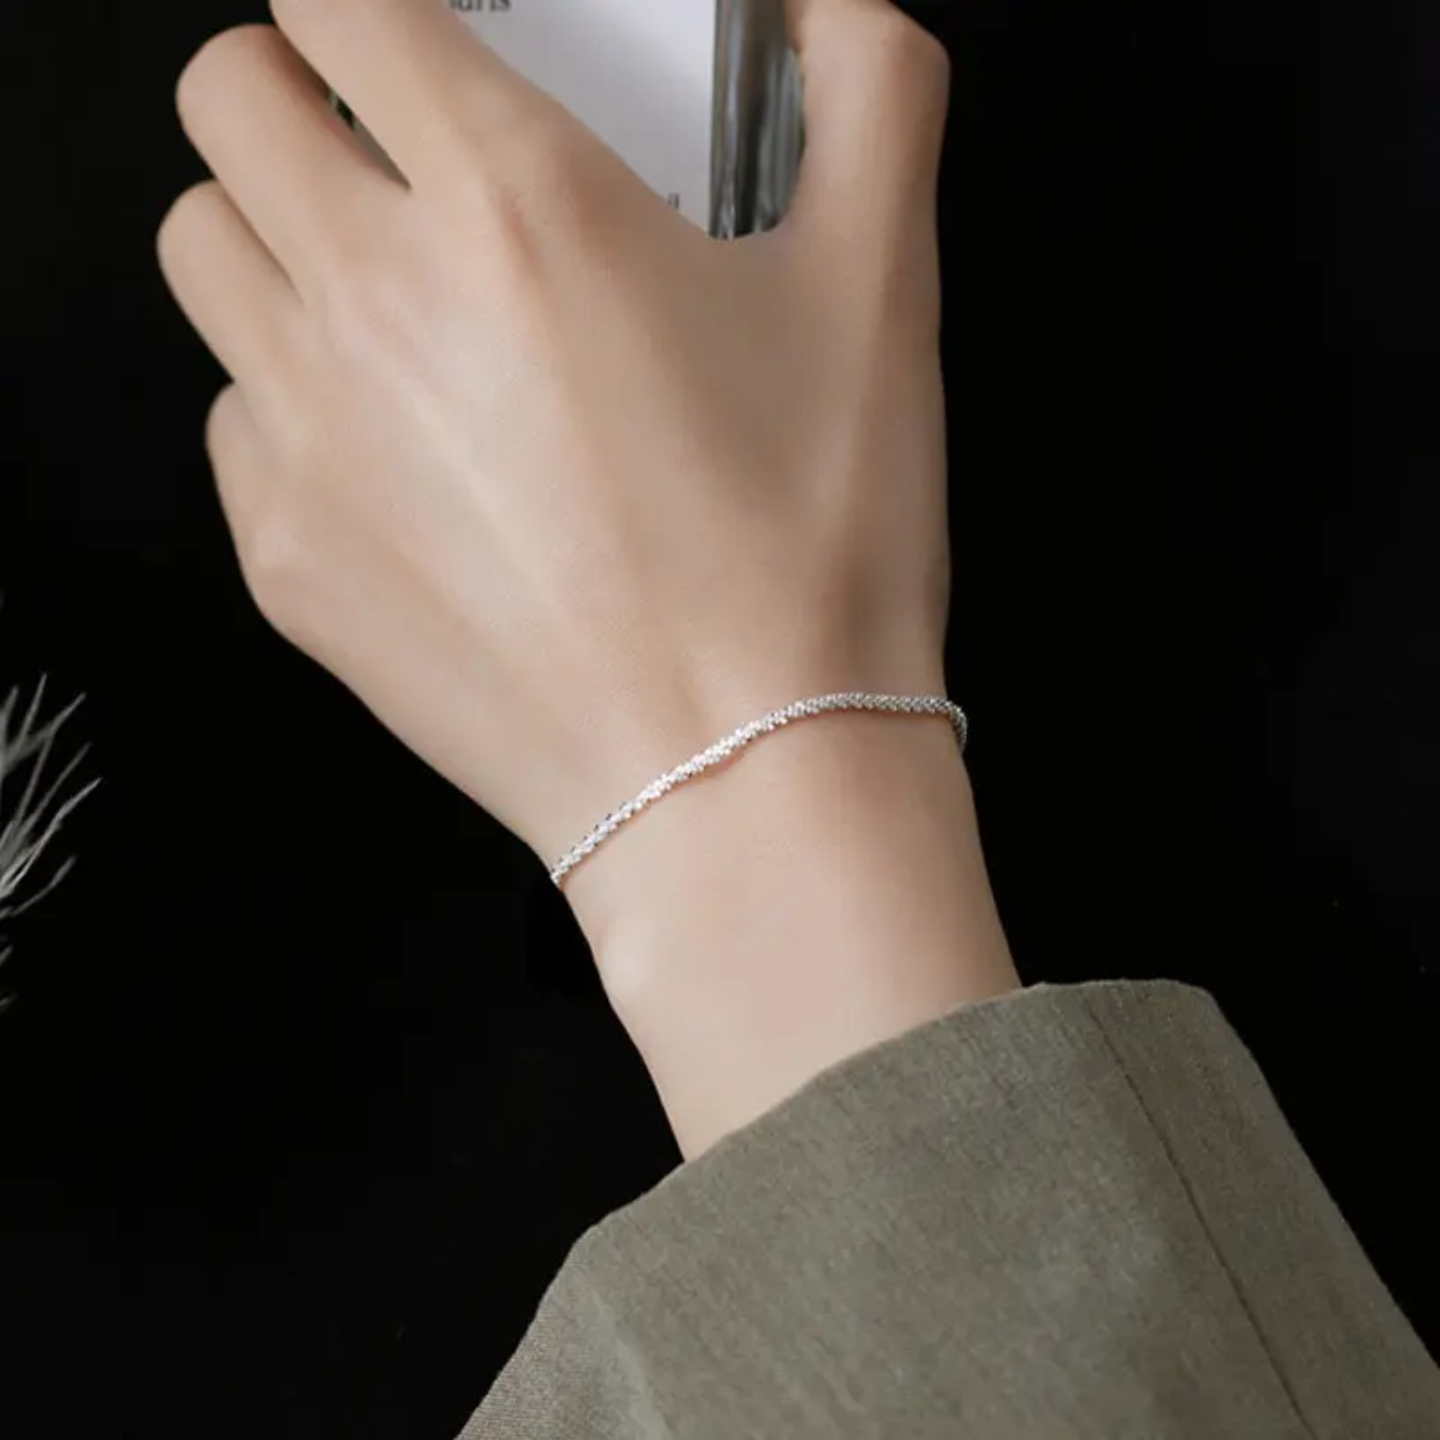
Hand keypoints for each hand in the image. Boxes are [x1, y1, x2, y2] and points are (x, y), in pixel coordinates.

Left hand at [157, 0, 956, 903]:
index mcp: (513, 208)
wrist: (737, 776)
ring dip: (277, 239)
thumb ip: (871, 92)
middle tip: (395, 158)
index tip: (412, 44)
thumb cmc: (805, 556)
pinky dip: (292, 404)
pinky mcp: (289, 556)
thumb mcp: (884, 290)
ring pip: (203, 254)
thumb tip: (830, 12)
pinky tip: (409, 457)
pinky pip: (231, 419)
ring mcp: (309, 438)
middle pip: (227, 101)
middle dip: (300, 98)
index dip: (369, 4)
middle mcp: (376, 304)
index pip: (336, 1)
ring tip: (391, 304)